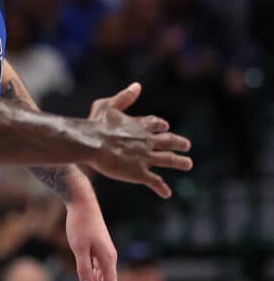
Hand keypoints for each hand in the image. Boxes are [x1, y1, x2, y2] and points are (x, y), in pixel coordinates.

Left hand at [66, 195, 116, 280]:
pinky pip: (97, 270)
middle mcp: (109, 257)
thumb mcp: (79, 247)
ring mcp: (104, 253)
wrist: (81, 202)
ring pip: (101, 279)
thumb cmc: (79, 224)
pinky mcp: (97, 249)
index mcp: (108, 258)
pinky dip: (92, 280)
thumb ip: (84, 268)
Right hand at [85, 83, 192, 197]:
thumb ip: (124, 97)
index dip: (161, 126)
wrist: (92, 144)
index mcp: (140, 125)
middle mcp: (147, 141)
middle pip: (169, 141)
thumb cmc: (96, 124)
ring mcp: (145, 158)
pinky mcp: (140, 173)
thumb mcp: (107, 105)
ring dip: (180, 162)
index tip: (166, 127)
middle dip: (179, 143)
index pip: (156, 124)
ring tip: (188, 164)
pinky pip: (155, 181)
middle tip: (186, 145)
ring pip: (169, 160)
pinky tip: (167, 193)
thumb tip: (137, 86)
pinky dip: (162, 188)